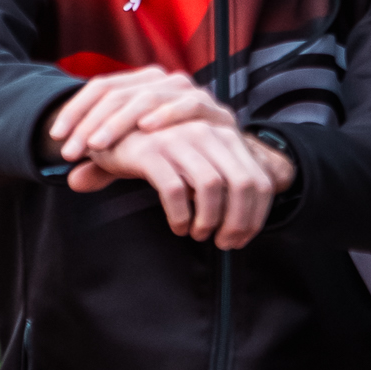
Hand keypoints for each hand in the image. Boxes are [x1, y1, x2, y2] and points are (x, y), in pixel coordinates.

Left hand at [42, 66, 234, 164]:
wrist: (228, 157)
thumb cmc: (177, 156)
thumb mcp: (137, 158)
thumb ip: (108, 167)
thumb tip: (74, 182)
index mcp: (138, 84)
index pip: (100, 88)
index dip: (75, 111)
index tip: (58, 139)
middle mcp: (161, 80)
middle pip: (117, 92)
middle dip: (90, 122)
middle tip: (72, 150)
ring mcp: (188, 91)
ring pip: (146, 96)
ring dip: (119, 121)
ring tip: (98, 145)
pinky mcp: (213, 107)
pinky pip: (187, 104)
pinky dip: (166, 114)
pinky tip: (146, 128)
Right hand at [68, 120, 292, 249]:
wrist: (110, 127)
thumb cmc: (160, 150)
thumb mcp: (197, 159)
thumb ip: (223, 181)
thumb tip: (244, 227)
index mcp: (224, 135)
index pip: (260, 180)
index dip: (257, 216)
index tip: (243, 238)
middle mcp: (206, 133)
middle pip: (243, 185)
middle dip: (238, 222)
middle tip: (224, 243)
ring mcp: (178, 139)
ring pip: (212, 187)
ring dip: (210, 220)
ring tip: (199, 233)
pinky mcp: (150, 152)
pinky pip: (176, 191)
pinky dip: (181, 216)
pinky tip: (178, 227)